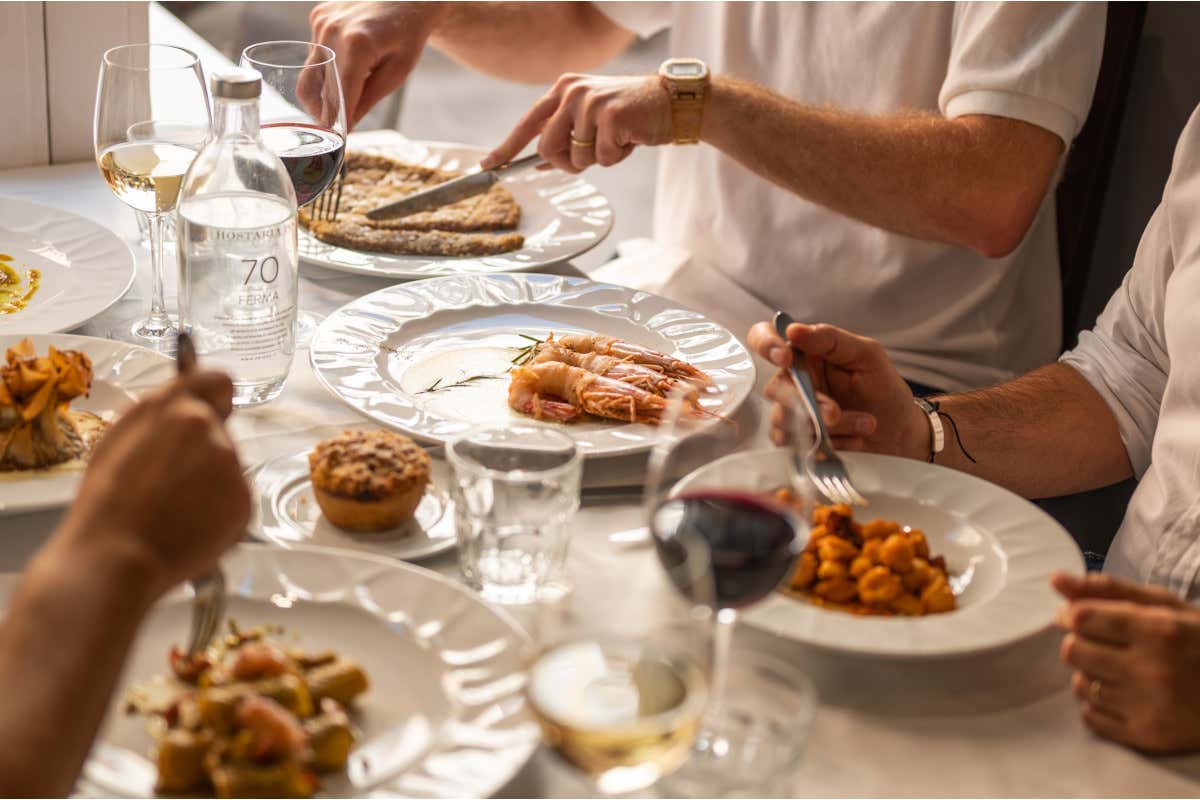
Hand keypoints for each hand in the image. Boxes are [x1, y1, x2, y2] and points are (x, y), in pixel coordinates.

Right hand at [57, 370, 249, 597]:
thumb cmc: (107, 502)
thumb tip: (184, 401)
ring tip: (173, 509)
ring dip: (210, 482)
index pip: (218, 380)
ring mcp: (233, 468)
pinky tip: (189, 526)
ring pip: (227, 467)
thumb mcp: (120, 438)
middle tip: (169, 481)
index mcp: (178, 410)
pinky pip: (235, 499)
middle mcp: (213, 433)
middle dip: (202, 449)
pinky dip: (220, 511)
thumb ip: (158, 414)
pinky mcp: (246, 502)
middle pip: (219, 431)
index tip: (208, 411)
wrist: (117, 557)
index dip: (213, 398)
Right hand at [310, 2, 443, 127]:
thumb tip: (346, 125)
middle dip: (327, 114)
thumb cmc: (407, 34)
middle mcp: (332, 30)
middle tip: (334, 133)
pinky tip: (344, 69)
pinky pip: (314, 56)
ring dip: (321, 95)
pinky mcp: (317, 17)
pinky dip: (325, 71)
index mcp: (358, 44)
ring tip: (338, 106)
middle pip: (321, 88)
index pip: (340, 94)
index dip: (338, 121)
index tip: (336, 142)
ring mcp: (321, 21)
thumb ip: (368, 99)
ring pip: (310, 74)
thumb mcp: (397, 73)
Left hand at [480, 73, 670, 172]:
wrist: (670, 103)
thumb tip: (539, 163)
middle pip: (548, 149)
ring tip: (617, 140)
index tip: (487, 166)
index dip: (507, 148)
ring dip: (598, 159)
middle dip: (568, 163)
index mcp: (563, 89)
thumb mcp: (590, 119)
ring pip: (576, 158)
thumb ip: (564, 136)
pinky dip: (617, 157)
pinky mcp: (610, 117)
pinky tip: (629, 139)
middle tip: (592, 154)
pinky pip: (602, 159)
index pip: (528, 122)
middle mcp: (572, 92)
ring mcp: (590, 102)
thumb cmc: (630, 116)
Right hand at [747, 320, 927, 455]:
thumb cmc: (885, 392)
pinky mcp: (797, 441)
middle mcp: (794, 380)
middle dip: (808, 403)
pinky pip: (795, 446)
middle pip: (775, 388)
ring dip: (828, 428)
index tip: (785, 359)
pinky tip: (853, 442)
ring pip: (786, 421)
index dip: (766, 345)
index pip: (765, 338)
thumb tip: (794, 330)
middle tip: (836, 413)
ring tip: (865, 425)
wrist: (901, 435)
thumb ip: (832, 340)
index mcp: (806, 353)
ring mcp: (793, 412)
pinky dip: (826, 446)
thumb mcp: (868, 356)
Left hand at [1053, 572, 1199, 752]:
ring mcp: (1150, 707)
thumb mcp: (1167, 608)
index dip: (1071, 615)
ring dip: (1090, 674)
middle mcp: (1153, 671)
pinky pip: (1091, 718)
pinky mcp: (1148, 737)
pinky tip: (1121, 694)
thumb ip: (1110, 591)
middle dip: (1080, 643)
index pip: (1082, 619)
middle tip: (1100, 644)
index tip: (1077, 617)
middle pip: (1074, 652)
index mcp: (1159, 631)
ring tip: (1117, 669)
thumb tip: (1057, 581)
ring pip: (1080, 685)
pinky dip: (1098, 705)